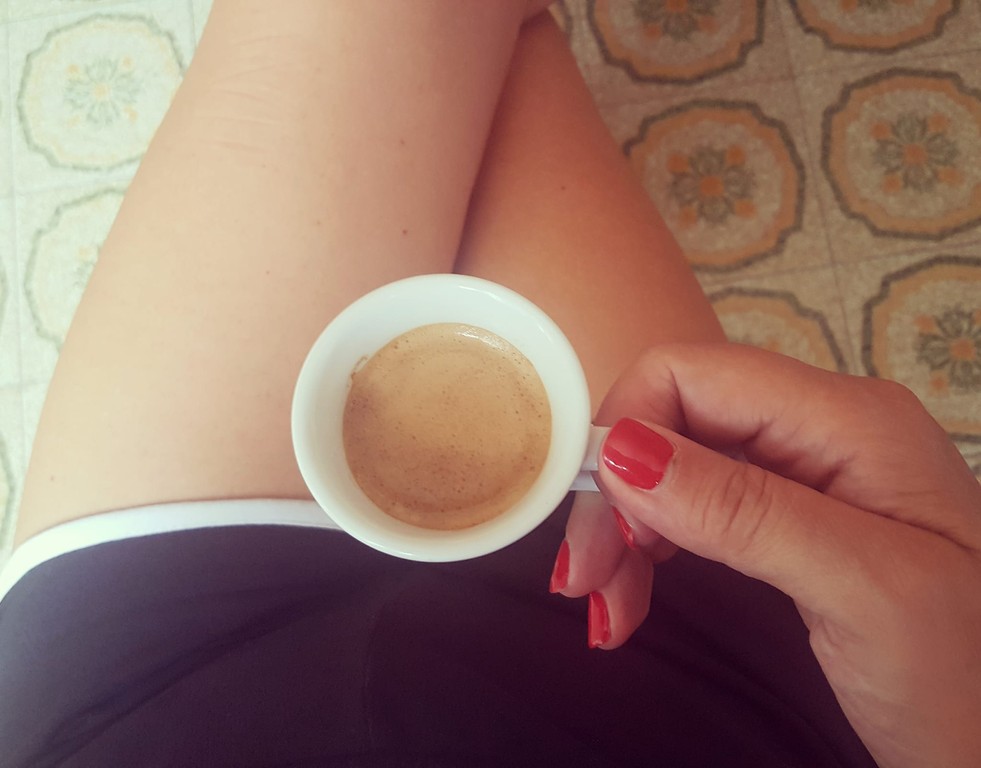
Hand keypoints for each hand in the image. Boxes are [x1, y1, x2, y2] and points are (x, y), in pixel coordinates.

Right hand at [550, 343, 980, 767]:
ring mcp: (806, 476)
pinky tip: (632, 600)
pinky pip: (696, 512)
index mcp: (847, 419)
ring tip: (608, 608)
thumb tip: (622, 450)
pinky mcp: (790, 521)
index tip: (595, 522)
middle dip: (616, 494)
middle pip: (675, 421)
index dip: (624, 428)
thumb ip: (743, 510)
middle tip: (585, 583)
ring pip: (675, 470)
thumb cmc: (966, 679)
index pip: (693, 373)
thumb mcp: (860, 588)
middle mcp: (821, 429)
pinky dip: (651, 554)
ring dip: (625, 533)